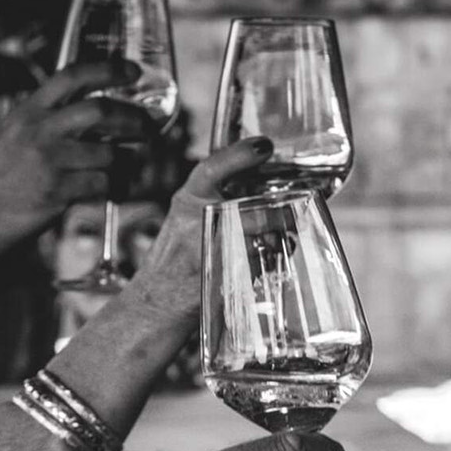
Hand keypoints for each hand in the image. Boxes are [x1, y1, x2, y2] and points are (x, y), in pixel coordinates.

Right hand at [0, 62, 156, 241]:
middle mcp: (38, 129)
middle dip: (132, 117)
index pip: (71, 76)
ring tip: (126, 165)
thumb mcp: (18, 133)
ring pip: (109, 152)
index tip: (133, 70)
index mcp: (29, 110)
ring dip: (126, 160)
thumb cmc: (5, 176)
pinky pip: (104, 183)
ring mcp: (49, 160)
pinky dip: (114, 187)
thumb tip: (102, 109)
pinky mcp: (59, 190)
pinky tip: (111, 188)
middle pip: (99, 110)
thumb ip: (50, 118)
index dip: (108, 69)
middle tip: (147, 125)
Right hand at [122, 136, 273, 319]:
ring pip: (261, 236)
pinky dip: (271, 263)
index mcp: (186, 201)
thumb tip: (265, 190)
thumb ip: (215, 202)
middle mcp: (194, 221)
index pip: (211, 168)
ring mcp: (207, 248)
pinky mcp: (221, 277)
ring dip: (280, 240)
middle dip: (279, 212)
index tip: (264, 145)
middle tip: (296, 212)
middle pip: (252, 206)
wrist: (154, 305)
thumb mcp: (188, 220)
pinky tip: (271, 262)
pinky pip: (259, 264)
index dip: (240, 154)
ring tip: (285, 240)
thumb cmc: (177, 262)